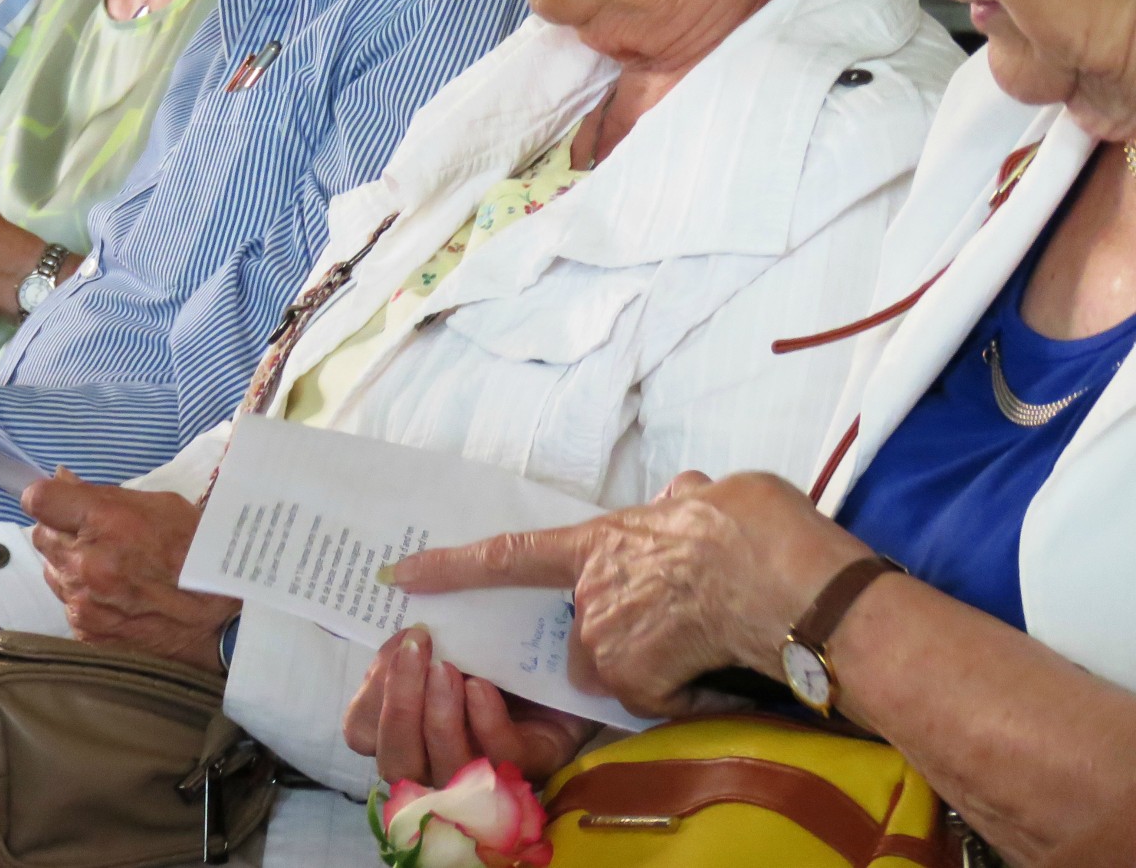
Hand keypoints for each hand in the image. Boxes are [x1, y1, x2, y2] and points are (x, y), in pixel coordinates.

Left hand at [24, 475, 239, 670]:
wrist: (221, 617)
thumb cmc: (196, 551)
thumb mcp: (159, 505)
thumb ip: (105, 495)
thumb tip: (62, 482)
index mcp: (105, 523)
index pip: (40, 500)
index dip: (46, 496)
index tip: (58, 501)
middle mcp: (85, 563)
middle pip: (41, 536)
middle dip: (62, 531)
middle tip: (95, 536)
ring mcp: (82, 601)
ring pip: (52, 572)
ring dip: (71, 565)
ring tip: (111, 569)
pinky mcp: (86, 630)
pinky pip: (69, 603)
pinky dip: (85, 597)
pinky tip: (116, 596)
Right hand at [343, 626, 596, 784]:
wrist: (580, 622)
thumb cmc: (509, 619)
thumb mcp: (459, 612)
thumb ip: (426, 605)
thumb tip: (393, 577)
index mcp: (416, 715)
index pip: (365, 733)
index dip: (368, 701)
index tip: (392, 651)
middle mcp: (443, 748)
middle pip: (395, 761)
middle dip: (397, 708)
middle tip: (416, 651)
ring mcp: (491, 762)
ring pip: (443, 770)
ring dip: (437, 718)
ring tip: (448, 669)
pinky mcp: (538, 761)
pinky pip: (500, 760)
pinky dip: (483, 725)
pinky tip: (481, 689)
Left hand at [384, 472, 868, 716]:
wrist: (788, 584)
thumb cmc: (755, 530)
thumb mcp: (711, 497)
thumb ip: (682, 503)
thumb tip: (686, 494)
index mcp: (598, 543)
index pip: (508, 555)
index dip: (451, 566)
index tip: (402, 574)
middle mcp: (591, 596)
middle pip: (582, 632)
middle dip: (618, 632)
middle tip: (676, 615)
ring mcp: (609, 644)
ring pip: (615, 667)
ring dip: (647, 663)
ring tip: (702, 638)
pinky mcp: (638, 684)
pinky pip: (652, 696)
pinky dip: (679, 690)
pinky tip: (714, 664)